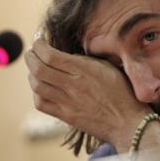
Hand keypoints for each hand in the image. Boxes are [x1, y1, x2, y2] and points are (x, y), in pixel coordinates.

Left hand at [24, 37, 150, 144]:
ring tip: (35, 67)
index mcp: (85, 70)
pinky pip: (41, 103)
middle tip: (32, 51)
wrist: (128, 122)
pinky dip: (36, 92)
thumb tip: (65, 52)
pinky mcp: (67, 116)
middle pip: (39, 69)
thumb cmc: (122, 92)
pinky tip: (41, 87)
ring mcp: (68, 102)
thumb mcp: (108, 67)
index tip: (39, 38)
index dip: (39, 44)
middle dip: (30, 56)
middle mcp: (74, 85)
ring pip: (37, 85)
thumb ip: (85, 60)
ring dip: (31, 73)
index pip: (50, 55)